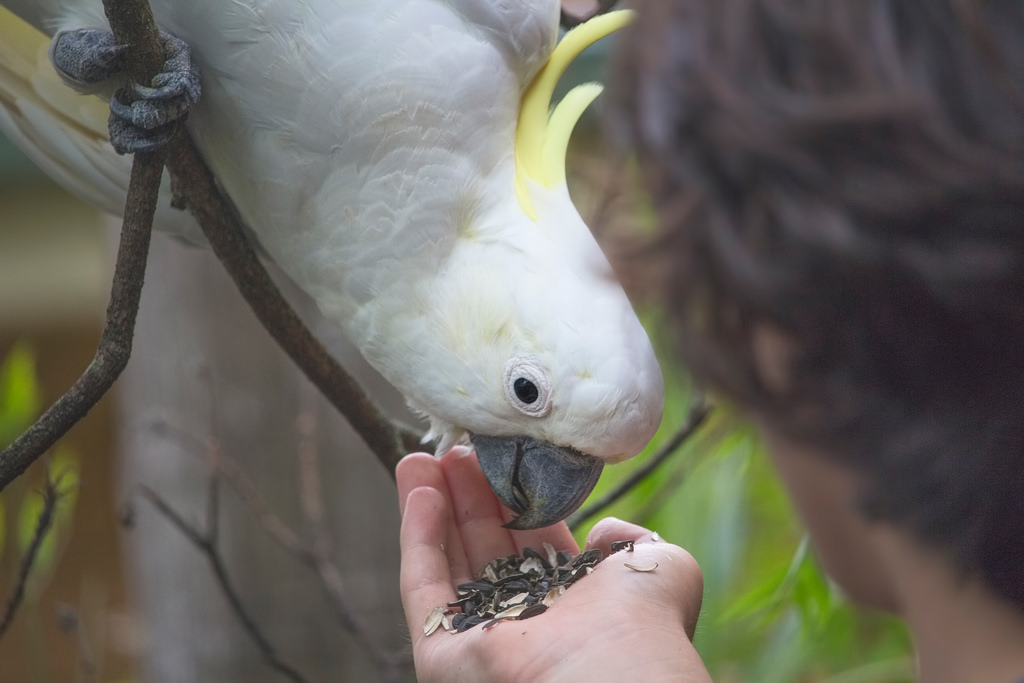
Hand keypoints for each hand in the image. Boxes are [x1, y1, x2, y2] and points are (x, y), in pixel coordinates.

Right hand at [397, 448, 711, 682]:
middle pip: (483, 544)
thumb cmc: (644, 623)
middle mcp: (524, 615)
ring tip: (419, 458)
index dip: (510, 495)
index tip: (494, 455)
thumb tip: (602, 532)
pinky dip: (417, 537)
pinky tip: (420, 489)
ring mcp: (480, 634)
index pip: (529, 539)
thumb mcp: (659, 564)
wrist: (614, 670)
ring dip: (431, 506)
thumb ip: (631, 539)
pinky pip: (423, 586)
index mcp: (571, 599)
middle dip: (465, 494)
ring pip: (447, 561)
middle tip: (452, 447)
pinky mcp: (442, 651)